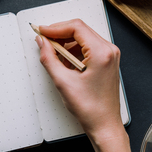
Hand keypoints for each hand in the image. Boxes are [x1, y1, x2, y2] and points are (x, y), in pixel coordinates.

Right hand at [36, 19, 123, 141]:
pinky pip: (87, 48)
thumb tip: (42, 43)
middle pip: (80, 30)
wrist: (104, 124)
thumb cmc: (91, 108)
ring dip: (66, 43)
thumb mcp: (63, 82)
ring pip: (83, 38)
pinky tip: (63, 62)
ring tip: (53, 55)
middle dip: (60, 34)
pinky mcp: (107, 61)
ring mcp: (109, 55)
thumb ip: (49, 58)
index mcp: (101, 53)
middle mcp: (109, 50)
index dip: (55, 28)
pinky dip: (73, 51)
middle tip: (44, 40)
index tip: (42, 31)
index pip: (76, 27)